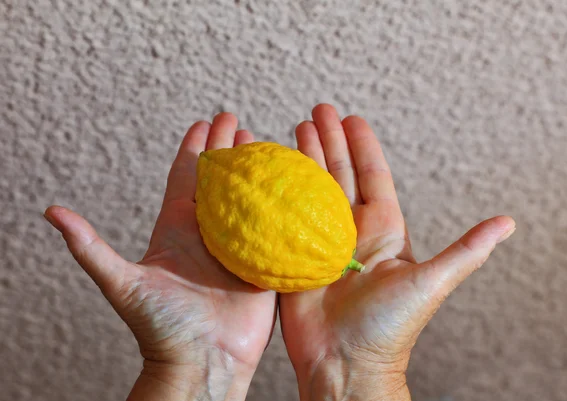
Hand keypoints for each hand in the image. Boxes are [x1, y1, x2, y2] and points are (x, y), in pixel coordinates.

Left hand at [45, 114, 276, 400]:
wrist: (201, 363)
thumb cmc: (160, 328)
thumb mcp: (122, 283)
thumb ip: (90, 247)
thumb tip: (51, 211)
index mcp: (178, 228)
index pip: (187, 176)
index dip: (195, 147)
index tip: (203, 121)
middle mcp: (209, 232)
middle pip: (221, 180)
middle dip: (228, 149)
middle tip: (237, 121)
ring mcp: (238, 247)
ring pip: (251, 199)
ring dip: (258, 171)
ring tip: (266, 144)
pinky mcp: (264, 264)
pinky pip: (277, 228)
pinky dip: (285, 205)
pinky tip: (295, 186)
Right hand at [279, 104, 515, 400]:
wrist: (346, 364)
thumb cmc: (390, 329)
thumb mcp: (431, 283)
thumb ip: (466, 250)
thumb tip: (508, 223)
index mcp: (383, 229)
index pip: (371, 176)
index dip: (362, 145)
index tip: (351, 117)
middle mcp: (350, 230)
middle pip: (338, 174)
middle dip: (328, 141)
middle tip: (317, 110)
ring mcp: (319, 242)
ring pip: (310, 190)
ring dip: (303, 159)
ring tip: (294, 128)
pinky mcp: (292, 256)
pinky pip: (282, 217)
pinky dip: (276, 193)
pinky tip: (270, 172)